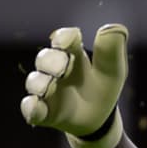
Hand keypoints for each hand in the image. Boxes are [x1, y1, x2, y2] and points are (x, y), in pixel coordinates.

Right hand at [20, 24, 128, 147]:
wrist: (98, 120)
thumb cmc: (103, 89)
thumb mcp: (112, 71)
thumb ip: (111, 51)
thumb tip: (116, 27)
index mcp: (72, 54)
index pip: (64, 39)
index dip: (63, 38)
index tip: (67, 41)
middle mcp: (55, 68)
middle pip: (45, 58)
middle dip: (52, 61)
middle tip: (63, 69)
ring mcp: (46, 89)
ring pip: (35, 82)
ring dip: (41, 84)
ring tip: (50, 87)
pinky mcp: (42, 111)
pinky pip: (31, 108)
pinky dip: (32, 107)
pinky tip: (37, 107)